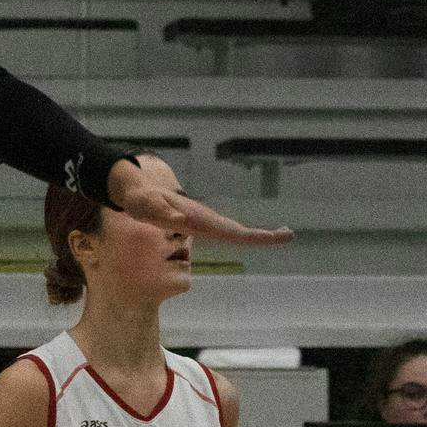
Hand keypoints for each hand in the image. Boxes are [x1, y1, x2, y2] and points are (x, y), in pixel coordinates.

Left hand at [107, 157, 292, 245]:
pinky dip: (241, 234)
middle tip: (289, 235)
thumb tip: (181, 225)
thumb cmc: (141, 200)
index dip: (256, 237)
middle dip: (264, 235)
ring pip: (233, 230)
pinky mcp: (197, 222)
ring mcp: (202, 220)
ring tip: (281, 235)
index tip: (281, 234)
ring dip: (256, 235)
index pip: (232, 232)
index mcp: (199, 219)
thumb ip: (161, 214)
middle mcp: (205, 219)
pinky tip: (247, 237)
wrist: (137, 189)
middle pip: (239, 231)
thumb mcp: (147, 208)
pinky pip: (223, 231)